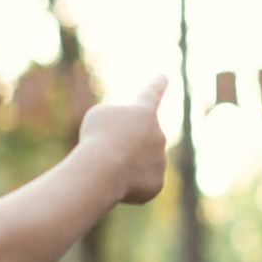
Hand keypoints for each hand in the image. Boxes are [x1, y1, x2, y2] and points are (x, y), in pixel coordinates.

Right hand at [78, 77, 169, 204]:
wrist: (104, 170)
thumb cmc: (98, 138)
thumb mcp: (98, 118)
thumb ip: (117, 124)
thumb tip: (129, 142)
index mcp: (144, 112)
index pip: (151, 95)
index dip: (156, 85)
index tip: (164, 77)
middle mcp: (158, 134)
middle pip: (137, 139)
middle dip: (122, 146)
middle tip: (106, 149)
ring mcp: (160, 159)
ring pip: (138, 162)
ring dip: (121, 164)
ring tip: (111, 166)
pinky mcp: (157, 183)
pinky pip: (139, 183)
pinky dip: (126, 184)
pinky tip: (119, 181)